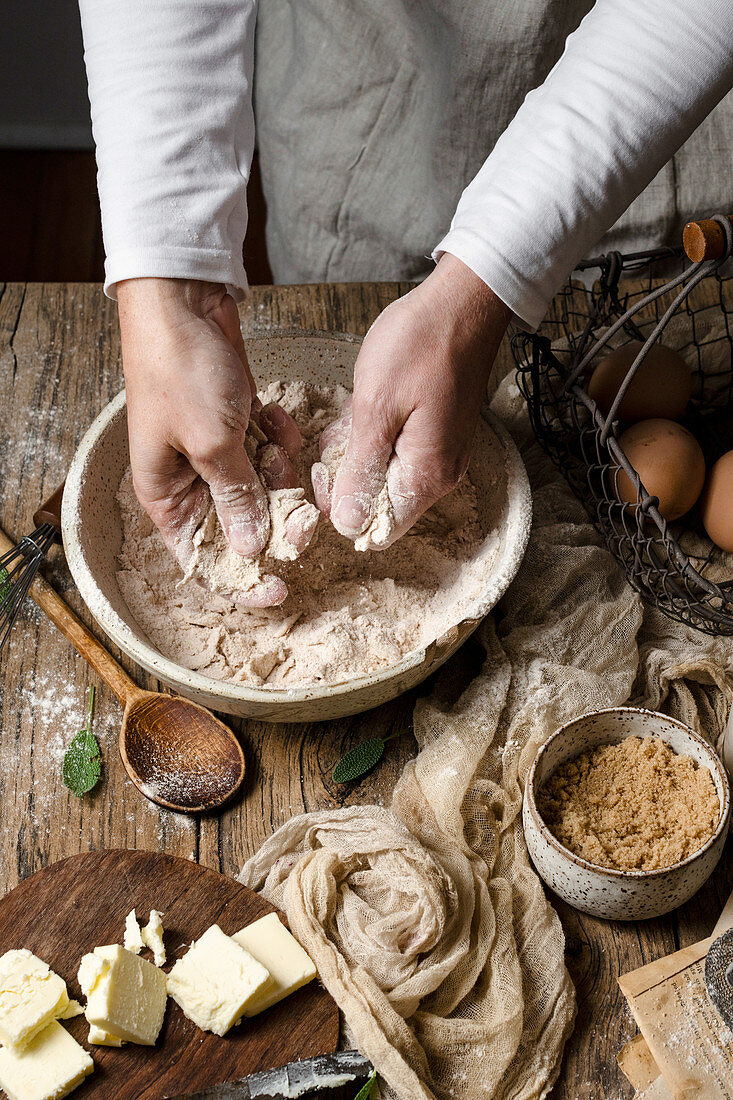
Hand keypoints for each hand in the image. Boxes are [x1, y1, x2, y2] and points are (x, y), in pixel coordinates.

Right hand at [118, 278, 304, 606]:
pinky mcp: (238, 423)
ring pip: (263, 486)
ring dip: (280, 472)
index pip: (204, 560)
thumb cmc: (181, 372)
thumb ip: (236, 498)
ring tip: (281, 448)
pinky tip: (273, 414)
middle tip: (305, 514)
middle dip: (276, 518)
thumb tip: (253, 549)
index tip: (282, 589)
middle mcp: (191, 481)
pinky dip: (278, 437)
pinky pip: (268, 449)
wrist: (184, 300)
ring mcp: (216, 450)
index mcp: (168, 497)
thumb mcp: (211, 443)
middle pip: (242, 525)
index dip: (242, 581)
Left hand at [312, 254, 510, 546]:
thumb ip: (361, 471)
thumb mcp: (376, 407)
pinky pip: (394, 453)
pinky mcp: (435, 435)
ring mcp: (439, 454)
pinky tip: (363, 408)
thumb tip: (349, 526)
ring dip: (356, 453)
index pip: (378, 530)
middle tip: (333, 437)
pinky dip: (372, 437)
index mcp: (426, 475)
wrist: (463, 302)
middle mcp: (438, 474)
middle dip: (347, 479)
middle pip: (379, 506)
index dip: (343, 511)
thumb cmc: (422, 344)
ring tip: (349, 415)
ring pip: (383, 477)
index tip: (324, 472)